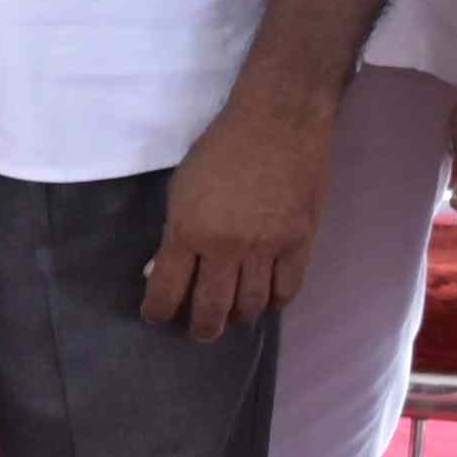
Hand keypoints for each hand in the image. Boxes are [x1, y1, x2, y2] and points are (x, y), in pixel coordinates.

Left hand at [141, 82, 336, 339]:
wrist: (278, 123)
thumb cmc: (220, 149)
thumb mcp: (181, 188)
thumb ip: (174, 232)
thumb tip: (159, 269)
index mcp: (188, 230)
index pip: (167, 288)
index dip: (158, 311)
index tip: (156, 318)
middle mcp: (226, 247)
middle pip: (212, 308)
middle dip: (201, 328)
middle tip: (198, 332)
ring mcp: (267, 247)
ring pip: (252, 305)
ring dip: (238, 317)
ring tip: (230, 318)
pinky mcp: (301, 242)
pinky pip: (288, 290)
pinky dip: (275, 302)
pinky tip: (265, 301)